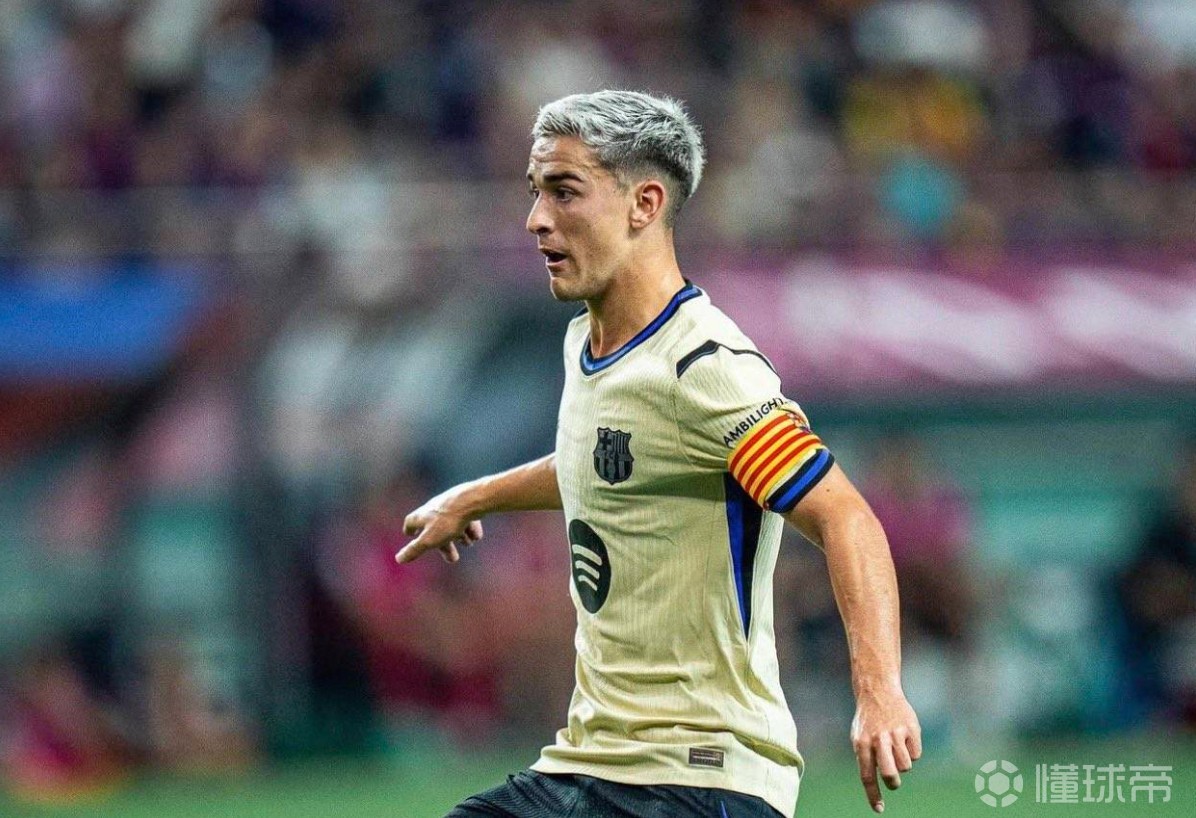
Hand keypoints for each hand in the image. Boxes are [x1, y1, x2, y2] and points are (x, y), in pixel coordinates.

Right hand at [396, 486, 483, 564]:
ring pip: (452, 523)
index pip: (411, 522)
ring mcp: (450, 504)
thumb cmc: (448, 521)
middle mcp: (434, 508)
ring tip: (468, 544)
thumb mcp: (429, 540)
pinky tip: (476, 535)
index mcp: (422, 515)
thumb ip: (414, 550)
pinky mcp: (466, 502)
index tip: (409, 534)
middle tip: (452, 559)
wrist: (471, 501)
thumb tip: (398, 559)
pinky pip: (466, 517)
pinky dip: (470, 528)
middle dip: (444, 545)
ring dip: (459, 536)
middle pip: (436, 529)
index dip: (410, 529)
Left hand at [850, 688, 921, 812]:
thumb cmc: (868, 720)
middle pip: (889, 775)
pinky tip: (904, 737)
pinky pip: (916, 754)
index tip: (879, 809)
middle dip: (893, 783)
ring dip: (903, 764)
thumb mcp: (859, 737)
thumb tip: (874, 784)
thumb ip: (866, 759)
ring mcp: (895, 734)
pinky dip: (912, 751)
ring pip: (906, 766)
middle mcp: (878, 740)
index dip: (873, 795)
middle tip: (893, 781)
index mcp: (862, 744)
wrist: (878, 691)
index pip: (867, 776)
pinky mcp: (911, 729)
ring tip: (896, 748)